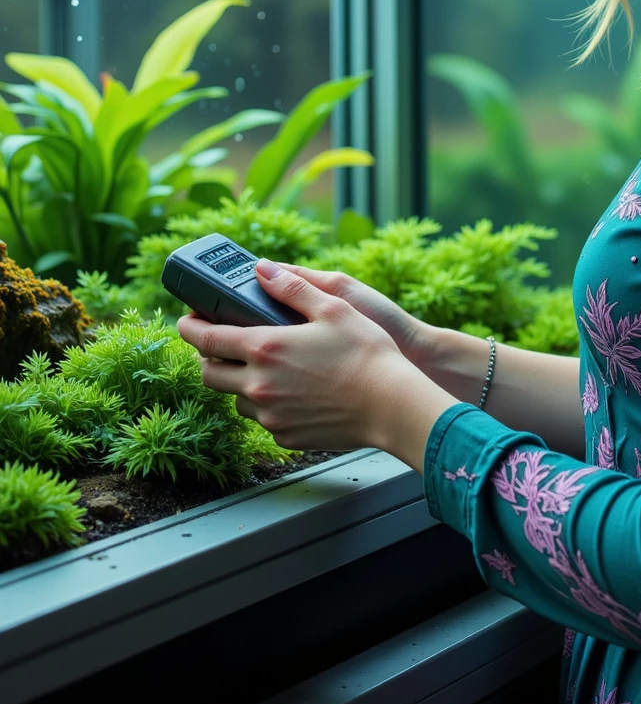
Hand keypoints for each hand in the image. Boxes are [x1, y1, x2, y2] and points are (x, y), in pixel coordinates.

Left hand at [176, 259, 435, 456]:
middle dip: (207, 357)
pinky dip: (264, 403)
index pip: (206, 339)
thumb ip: (293, 286)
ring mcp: (270, 415)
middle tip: (218, 343)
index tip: (185, 319)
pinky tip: (288, 390)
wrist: (391, 405)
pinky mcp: (285, 435)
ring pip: (234, 399)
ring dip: (237, 382)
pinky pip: (262, 418)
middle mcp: (258, 385)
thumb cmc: (366, 352)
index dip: (189, 327)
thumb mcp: (333, 305)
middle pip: (209, 374)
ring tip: (259, 366)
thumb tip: (262, 269)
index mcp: (264, 348)